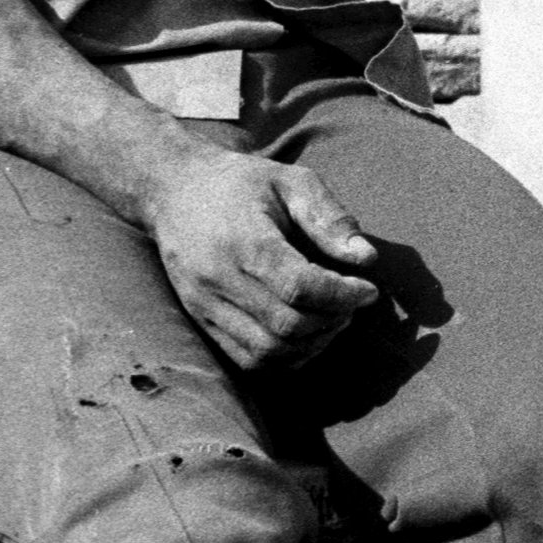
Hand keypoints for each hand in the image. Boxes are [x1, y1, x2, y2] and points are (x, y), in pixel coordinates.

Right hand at [142, 145, 381, 370]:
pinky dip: (284, 358)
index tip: (368, 290)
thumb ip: (329, 218)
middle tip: (351, 303)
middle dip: (332, 321)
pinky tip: (304, 335)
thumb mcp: (291, 181)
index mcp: (244, 240)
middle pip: (287, 325)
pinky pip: (247, 360)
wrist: (174, 190)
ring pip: (267, 352)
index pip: (299, 288)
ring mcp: (205, 305)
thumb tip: (367, 259)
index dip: (342, 296)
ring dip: (311, 344)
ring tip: (331, 318)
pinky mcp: (200, 321)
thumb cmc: (242, 184)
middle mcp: (219, 278)